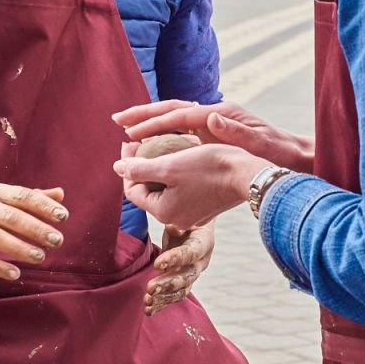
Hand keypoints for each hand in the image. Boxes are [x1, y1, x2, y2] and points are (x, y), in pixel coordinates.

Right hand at [0, 184, 66, 280]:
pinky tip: (15, 274)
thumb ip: (32, 197)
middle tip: (57, 240)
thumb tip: (61, 194)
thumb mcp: (3, 198)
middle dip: (36, 228)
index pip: (23, 196)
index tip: (64, 216)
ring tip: (40, 257)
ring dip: (19, 248)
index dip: (44, 205)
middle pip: (11, 216)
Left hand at [113, 141, 263, 230]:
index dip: (127, 165)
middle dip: (142, 167)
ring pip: (166, 190)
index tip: (128, 143)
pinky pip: (183, 192)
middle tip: (141, 143)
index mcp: (163, 212)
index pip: (132, 189)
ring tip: (161, 148)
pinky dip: (178, 176)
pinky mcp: (206, 209)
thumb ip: (139, 168)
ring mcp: (192, 216)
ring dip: (160, 170)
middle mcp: (176, 220)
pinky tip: (182, 158)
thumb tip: (117, 167)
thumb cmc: (208, 168)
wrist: (247, 174)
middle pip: (148, 191)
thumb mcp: (168, 165)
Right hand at [115, 99, 313, 171]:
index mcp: (221, 114)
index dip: (153, 122)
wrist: (292, 157)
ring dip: (150, 122)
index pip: (179, 115)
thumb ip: (235, 130)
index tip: (130, 132)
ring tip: (125, 130)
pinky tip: (149, 144)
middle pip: (172, 109)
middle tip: (117, 120)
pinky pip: (182, 132)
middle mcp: (214, 115)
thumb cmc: (278, 154)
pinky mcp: (213, 135)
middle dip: (144, 114)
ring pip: (174, 120)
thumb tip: (210, 115)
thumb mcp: (259, 143)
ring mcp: (213, 124)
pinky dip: (163, 134)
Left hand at [145, 222, 213, 315]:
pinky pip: (174, 296)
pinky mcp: (183, 282)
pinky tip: (148, 309)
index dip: (175, 259)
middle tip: (150, 288)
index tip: (156, 264)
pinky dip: (161, 303)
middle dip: (168, 284)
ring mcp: (192, 274)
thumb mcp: (185, 217)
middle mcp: (200, 262)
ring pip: (180, 290)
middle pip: (186, 277)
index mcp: (203, 244)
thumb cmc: (187, 219)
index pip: (190, 254)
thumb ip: (179, 224)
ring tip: (147, 300)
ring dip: (163, 298)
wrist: (194, 228)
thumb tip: (173, 229)